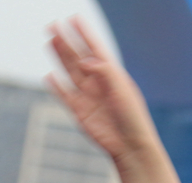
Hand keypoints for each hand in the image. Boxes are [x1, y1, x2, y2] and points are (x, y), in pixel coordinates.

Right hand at [47, 19, 159, 163]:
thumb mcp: (122, 90)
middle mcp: (100, 84)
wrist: (131, 147)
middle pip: (79, 58)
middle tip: (54, 25)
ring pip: (70, 72)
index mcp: (113, 76)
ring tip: (50, 41)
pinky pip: (65, 95)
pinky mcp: (80, 111)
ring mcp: (89, 97)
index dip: (85, 34)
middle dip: (67, 42)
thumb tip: (84, 60)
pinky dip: (56, 86)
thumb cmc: (133, 118)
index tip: (75, 18)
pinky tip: (50, 76)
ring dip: (60, 57)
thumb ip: (104, 71)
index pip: (96, 50)